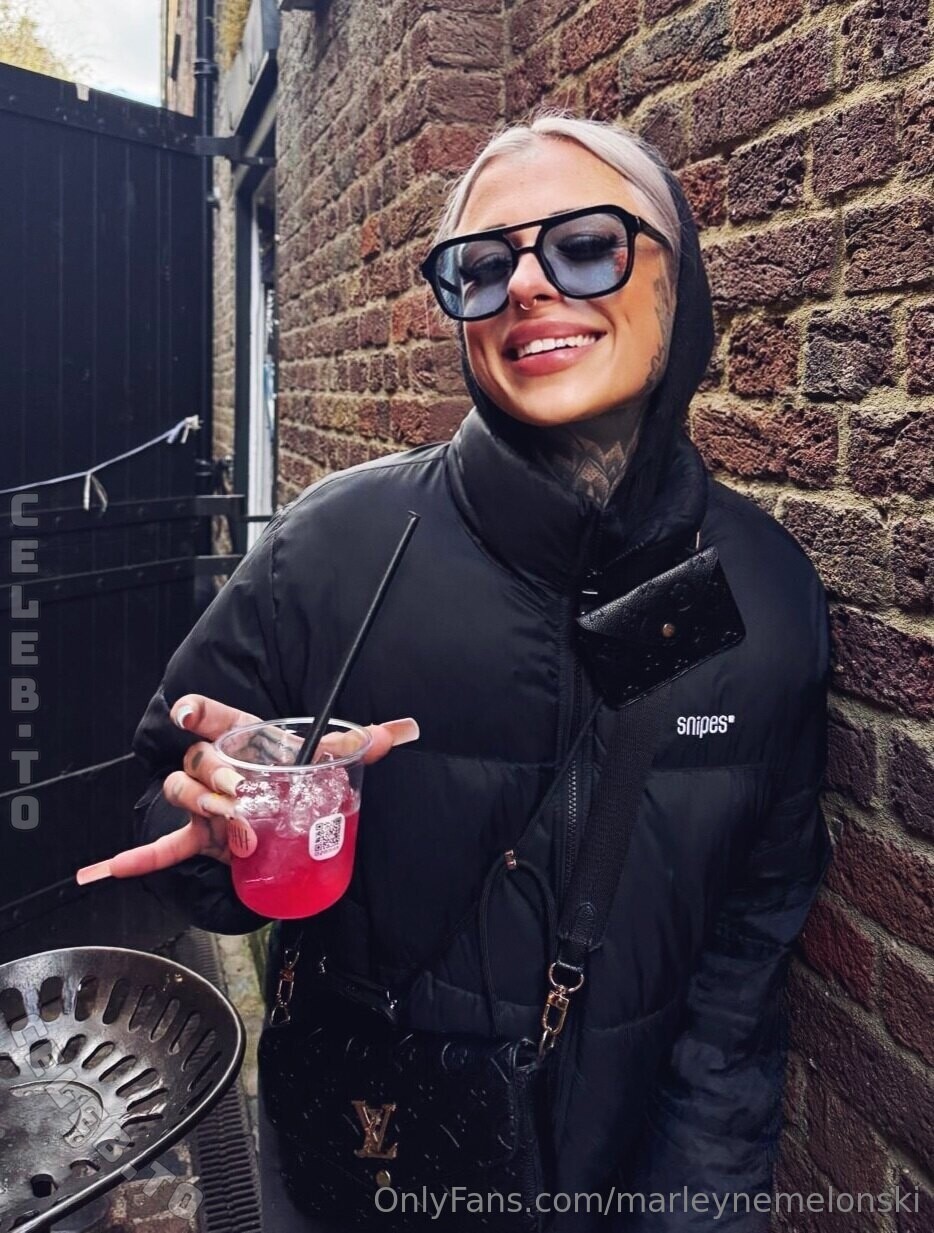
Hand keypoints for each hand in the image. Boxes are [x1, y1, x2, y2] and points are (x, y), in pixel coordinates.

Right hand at [76, 694, 418, 882]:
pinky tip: (110, 869)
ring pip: (183, 796)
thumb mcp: (332, 754)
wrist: (290, 803)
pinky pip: (167, 845)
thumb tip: (403, 730)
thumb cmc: (299, 769)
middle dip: (215, 778)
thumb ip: (364, 741)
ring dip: (205, 812)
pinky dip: (140, 857)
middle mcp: (218, 766)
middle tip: (240, 795)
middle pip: (197, 762)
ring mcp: (207, 802)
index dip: (196, 712)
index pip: (212, 717)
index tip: (186, 713)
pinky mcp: (205, 837)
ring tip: (236, 830)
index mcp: (243, 738)